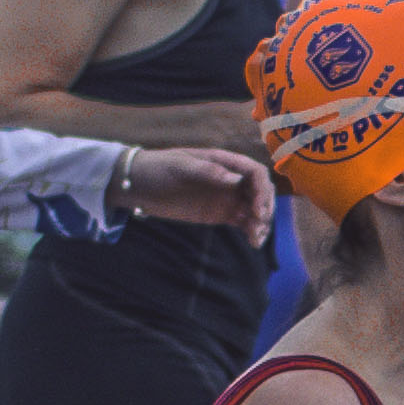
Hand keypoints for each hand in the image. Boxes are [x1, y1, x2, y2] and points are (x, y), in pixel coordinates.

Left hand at [116, 145, 272, 230]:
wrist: (138, 185)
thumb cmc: (158, 168)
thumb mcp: (180, 167)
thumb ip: (208, 172)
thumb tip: (236, 180)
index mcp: (224, 161)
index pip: (255, 172)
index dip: (262, 190)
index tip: (257, 208)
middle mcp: (230, 178)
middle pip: (261, 191)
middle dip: (265, 207)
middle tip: (258, 224)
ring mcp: (226, 196)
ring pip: (255, 208)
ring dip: (261, 222)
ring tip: (256, 239)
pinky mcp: (220, 213)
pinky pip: (243, 222)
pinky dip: (251, 231)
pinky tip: (253, 242)